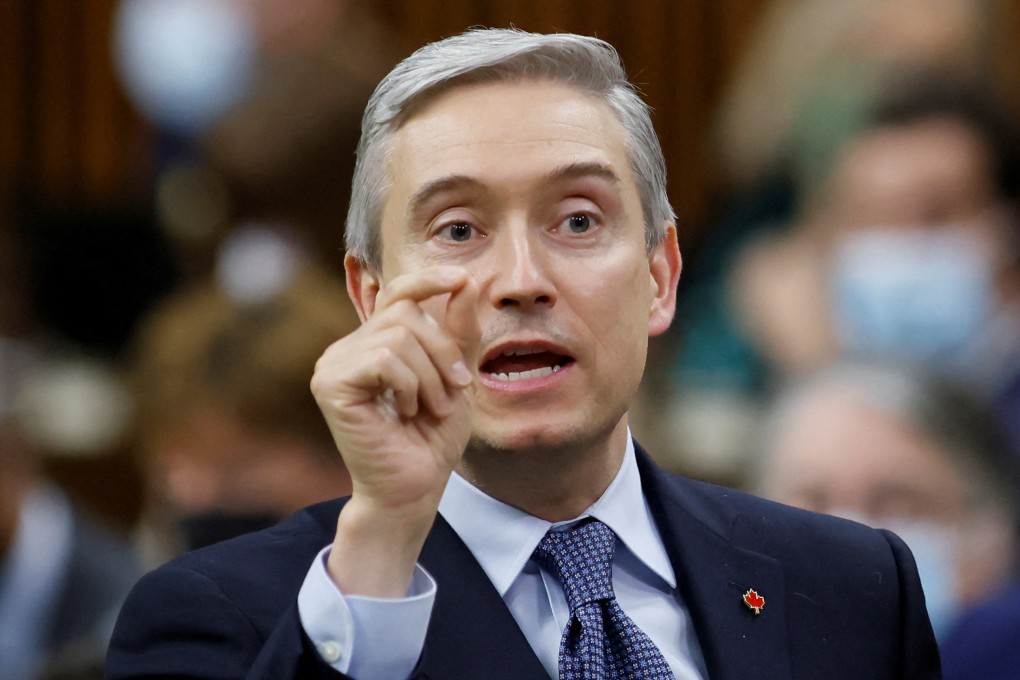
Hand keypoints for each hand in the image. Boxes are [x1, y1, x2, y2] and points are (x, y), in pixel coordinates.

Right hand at [311, 265, 479, 595]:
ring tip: (431, 407)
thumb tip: (465, 281)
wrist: (415, 487)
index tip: (462, 279)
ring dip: (430, 375)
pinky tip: (406, 411)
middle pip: (404, 311)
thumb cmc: (432, 438)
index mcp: (373, 343)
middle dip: (442, 349)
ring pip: (397, 336)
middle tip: (454, 390)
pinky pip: (383, 359)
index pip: (397, 293)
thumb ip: (457, 331)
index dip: (428, 280)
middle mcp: (348, 348)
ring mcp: (334, 364)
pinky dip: (408, 384)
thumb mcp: (456, 376)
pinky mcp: (330, 384)